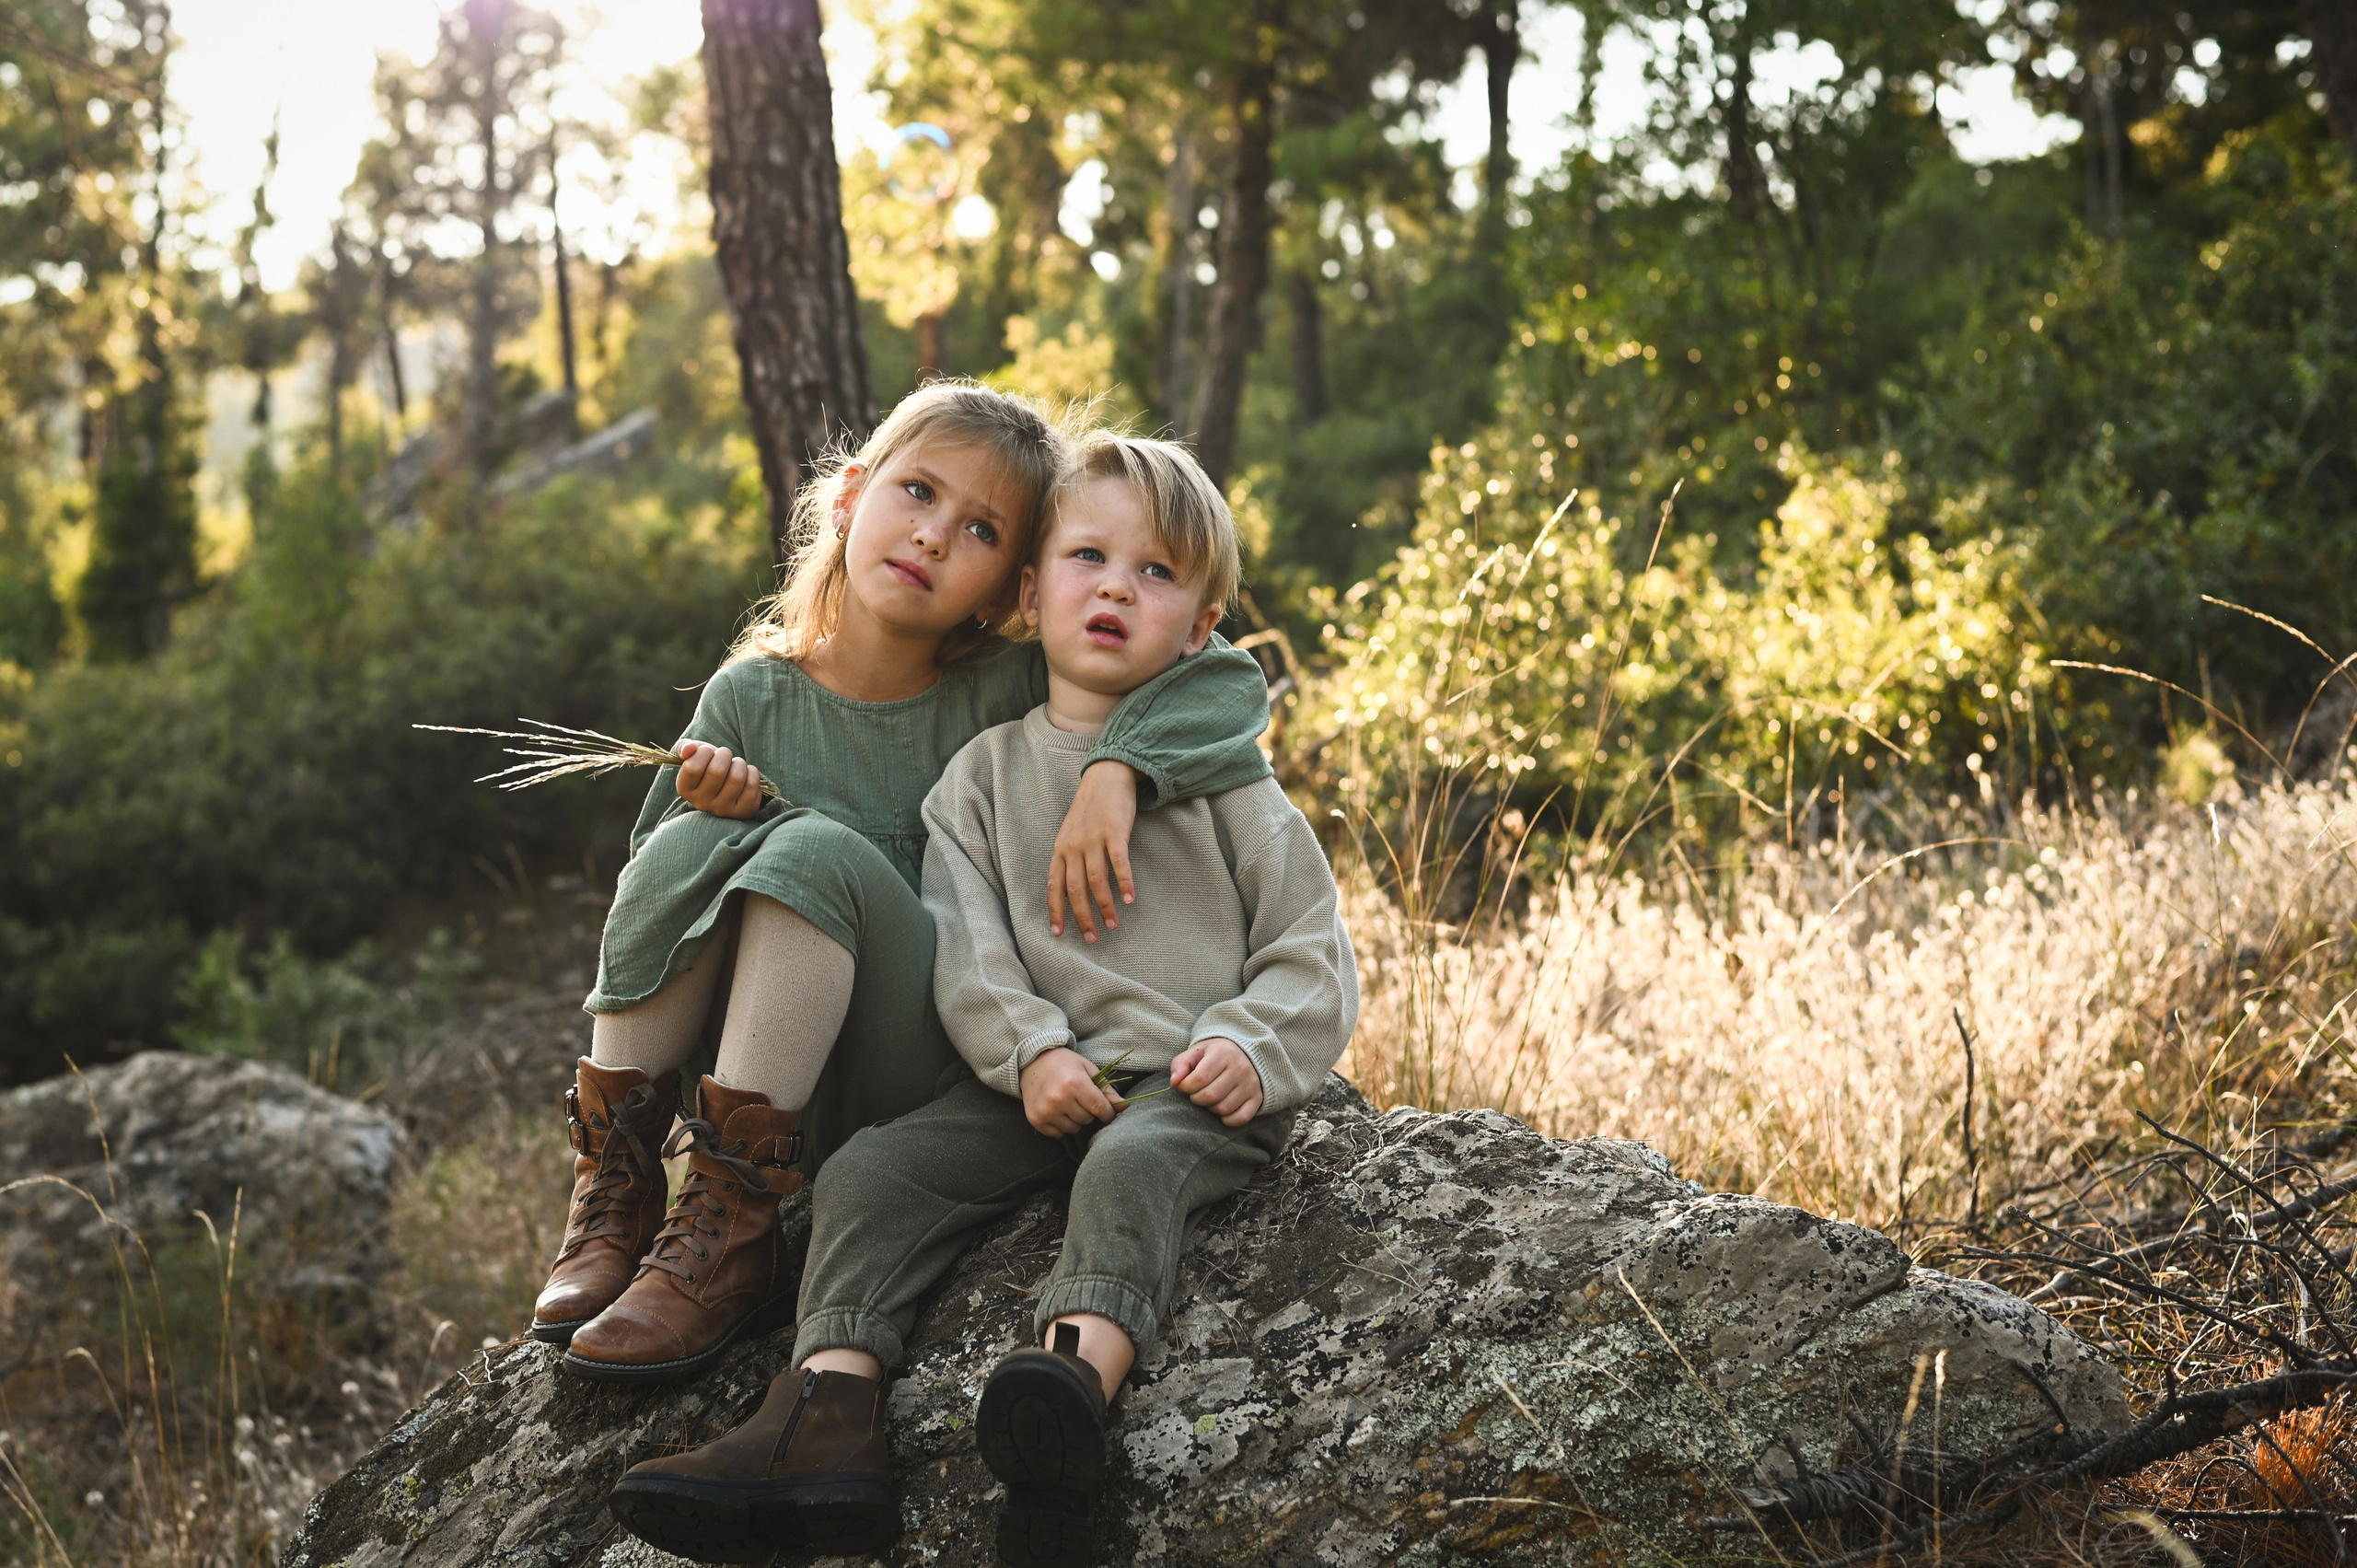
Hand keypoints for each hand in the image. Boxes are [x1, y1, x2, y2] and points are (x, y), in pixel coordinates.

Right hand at [674, 739, 765, 818]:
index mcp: (685, 789)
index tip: (708, 751)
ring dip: (740, 763)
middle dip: (724, 754)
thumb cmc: (708, 765)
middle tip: (725, 755)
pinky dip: (753, 773)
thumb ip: (684, 747)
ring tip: (736, 765)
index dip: (704, 752)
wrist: (727, 785)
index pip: (692, 767)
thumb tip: (688, 749)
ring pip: (737, 777)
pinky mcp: (742, 811)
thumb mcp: (693, 755)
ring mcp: (722, 809)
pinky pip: (752, 786)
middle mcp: (701, 803)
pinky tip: (747, 775)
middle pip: (717, 771)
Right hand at [1020, 1048, 1120, 1136]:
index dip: (1108, 1113)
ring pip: (1074, 1129)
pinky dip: (1061, 1126)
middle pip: (1087, 1120)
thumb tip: (1124, 1107)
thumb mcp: (1088, 1070)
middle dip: (1089, 1112)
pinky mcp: (1036, 1119)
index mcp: (1075, 1083)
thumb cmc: (1066, 1064)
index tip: (1108, 1112)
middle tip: (1080, 1099)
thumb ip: (1106, 1089)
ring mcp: (1046, 1110)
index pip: (1100, 1109)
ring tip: (1068, 1103)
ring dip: (1075, 1120)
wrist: (1034, 1061)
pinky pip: (1058, 1134)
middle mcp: (1059, 1098)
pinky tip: (1057, 1110)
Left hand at [1048, 760, 1137, 942]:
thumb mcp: (1071, 833)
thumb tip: (1072, 889)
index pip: (1054, 886)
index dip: (1055, 911)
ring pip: (1096, 881)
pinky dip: (1124, 883)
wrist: (1105, 777)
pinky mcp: (1114, 832)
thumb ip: (1070, 858)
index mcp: (1061, 849)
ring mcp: (1093, 839)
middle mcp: (1073, 846)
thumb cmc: (1090, 809)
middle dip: (1082, 917)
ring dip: (1104, 906)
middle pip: (1075, 889)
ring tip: (1113, 924)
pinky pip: (1118, 863)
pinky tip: (1130, 899)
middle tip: (1092, 938)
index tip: (1058, 933)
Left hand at [1169, 1038, 1262, 1126]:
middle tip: (1197, 1093)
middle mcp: (1241, 1068)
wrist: (1244, 1054)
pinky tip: (1222, 1110)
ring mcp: (1251, 1084)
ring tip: (1210, 1098)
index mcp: (1223, 1053)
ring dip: (1210, 1108)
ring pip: (1224, 1108)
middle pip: (1210, 1096)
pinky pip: (1241, 1118)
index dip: (1186, 1087)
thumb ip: (1181, 1064)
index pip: (1199, 1078)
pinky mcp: (1257, 1098)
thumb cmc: (1214, 1055)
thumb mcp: (1196, 1053)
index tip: (1185, 1086)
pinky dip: (1228, 1120)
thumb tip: (1175, 1082)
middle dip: (1197, 1098)